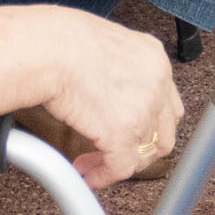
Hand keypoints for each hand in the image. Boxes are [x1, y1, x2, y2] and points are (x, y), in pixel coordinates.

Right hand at [21, 7, 183, 187]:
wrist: (48, 47)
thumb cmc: (60, 38)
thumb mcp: (104, 43)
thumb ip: (117, 67)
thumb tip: (106, 84)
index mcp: (153, 58)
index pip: (166, 103)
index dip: (149, 122)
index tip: (131, 131)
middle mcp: (156, 85)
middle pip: (162, 132)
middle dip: (139, 147)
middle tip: (114, 151)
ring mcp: (142, 112)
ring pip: (141, 154)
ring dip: (117, 162)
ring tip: (92, 163)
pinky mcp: (121, 136)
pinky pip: (119, 167)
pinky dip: (103, 176)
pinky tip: (87, 174)